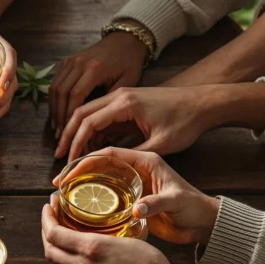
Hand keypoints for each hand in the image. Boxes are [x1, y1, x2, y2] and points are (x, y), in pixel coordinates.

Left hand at [41, 193, 174, 263]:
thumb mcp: (125, 239)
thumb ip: (103, 236)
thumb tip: (94, 229)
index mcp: (90, 249)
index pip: (54, 233)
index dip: (46, 218)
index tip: (49, 205)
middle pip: (50, 249)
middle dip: (46, 232)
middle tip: (52, 217)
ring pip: (61, 261)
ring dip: (58, 246)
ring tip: (65, 231)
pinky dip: (70, 258)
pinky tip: (80, 250)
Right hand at [49, 30, 148, 136]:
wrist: (126, 40)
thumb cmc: (130, 63)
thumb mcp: (128, 83)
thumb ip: (111, 101)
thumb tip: (94, 123)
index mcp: (95, 69)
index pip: (75, 96)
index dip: (70, 116)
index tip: (70, 133)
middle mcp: (79, 63)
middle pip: (61, 93)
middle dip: (59, 116)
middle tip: (60, 135)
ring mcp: (71, 60)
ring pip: (54, 88)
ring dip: (53, 109)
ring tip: (57, 127)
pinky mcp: (67, 61)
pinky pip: (55, 82)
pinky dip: (54, 99)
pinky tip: (57, 113)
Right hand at [55, 86, 214, 160]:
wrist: (203, 102)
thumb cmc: (186, 121)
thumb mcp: (161, 144)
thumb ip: (133, 154)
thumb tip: (111, 168)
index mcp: (125, 103)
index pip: (88, 121)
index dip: (76, 142)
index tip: (69, 160)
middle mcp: (119, 95)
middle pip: (80, 112)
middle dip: (68, 135)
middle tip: (61, 157)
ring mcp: (121, 95)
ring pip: (87, 111)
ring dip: (77, 131)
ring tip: (71, 153)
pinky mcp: (126, 100)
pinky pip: (100, 112)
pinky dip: (91, 128)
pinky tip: (91, 146)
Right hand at [61, 148, 220, 244]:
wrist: (209, 218)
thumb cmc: (196, 205)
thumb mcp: (178, 201)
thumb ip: (157, 203)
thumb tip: (136, 210)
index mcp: (146, 158)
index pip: (108, 153)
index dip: (86, 161)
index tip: (68, 175)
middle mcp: (138, 162)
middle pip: (99, 155)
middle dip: (76, 165)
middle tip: (58, 181)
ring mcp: (135, 173)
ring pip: (101, 165)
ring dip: (81, 172)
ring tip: (64, 186)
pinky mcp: (135, 185)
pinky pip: (107, 178)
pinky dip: (92, 182)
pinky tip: (81, 194)